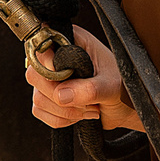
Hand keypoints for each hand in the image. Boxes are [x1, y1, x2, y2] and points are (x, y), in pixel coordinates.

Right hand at [23, 26, 145, 132]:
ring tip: (89, 108)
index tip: (66, 78)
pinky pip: (39, 111)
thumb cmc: (122, 86)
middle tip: (86, 101)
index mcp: (72, 41)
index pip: (42, 45)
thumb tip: (62, 96)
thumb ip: (90, 89)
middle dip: (61, 96)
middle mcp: (56, 57)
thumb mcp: (111, 85)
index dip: (48, 64)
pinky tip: (80, 115)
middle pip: (34, 75)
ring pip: (38, 98)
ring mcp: (49, 78)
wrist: (125, 106)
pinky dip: (60, 119)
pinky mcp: (48, 98)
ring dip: (65, 111)